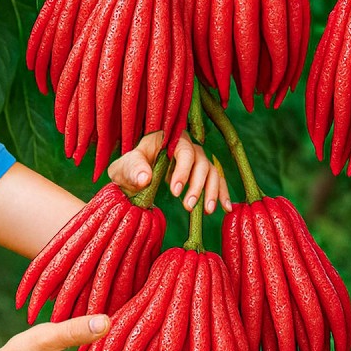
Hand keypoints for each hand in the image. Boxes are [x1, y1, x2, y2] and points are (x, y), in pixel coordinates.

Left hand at [107, 131, 231, 213]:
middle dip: (197, 185)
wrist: (132, 175)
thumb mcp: (124, 167)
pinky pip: (216, 181)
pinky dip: (222, 194)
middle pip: (201, 162)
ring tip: (208, 211)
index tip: (175, 191)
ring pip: (212, 172)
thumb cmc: (129, 167)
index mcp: (169, 140)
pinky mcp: (201, 174)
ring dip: (212, 191)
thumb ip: (133, 169)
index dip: (182, 170)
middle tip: (188, 206)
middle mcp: (187, 147)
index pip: (183, 151)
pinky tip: (226, 208)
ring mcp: (196, 160)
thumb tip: (145, 178)